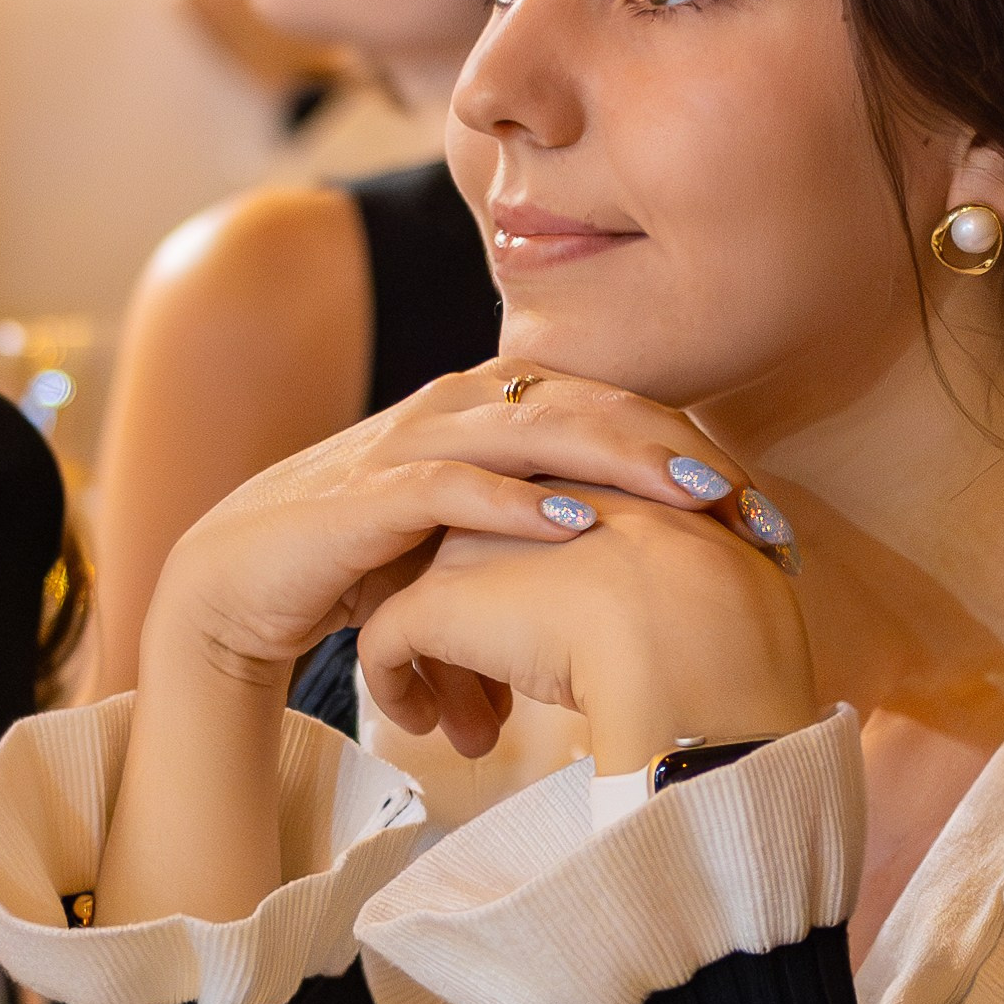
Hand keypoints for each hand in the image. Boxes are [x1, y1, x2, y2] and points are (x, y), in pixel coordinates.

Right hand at [147, 364, 785, 705]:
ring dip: (622, 465)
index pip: (615, 412)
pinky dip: (518, 504)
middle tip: (756, 505)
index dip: (694, 451)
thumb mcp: (476, 550)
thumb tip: (651, 597)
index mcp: (494, 410)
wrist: (237, 585)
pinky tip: (578, 525)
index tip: (766, 512)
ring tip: (696, 499)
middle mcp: (459, 407)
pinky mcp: (366, 493)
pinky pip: (453, 488)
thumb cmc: (365, 567)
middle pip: (594, 408)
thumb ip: (549, 547)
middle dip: (681, 454)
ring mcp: (411, 441)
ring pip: (536, 432)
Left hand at [358, 484, 817, 770]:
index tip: (547, 649)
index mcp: (583, 478)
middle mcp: (518, 495)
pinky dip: (398, 687)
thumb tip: (687, 617)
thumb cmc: (724, 617)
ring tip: (471, 728)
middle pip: (474, 561)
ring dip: (446, 669)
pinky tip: (430, 729)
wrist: (690, 633)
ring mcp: (470, 542)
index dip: (534, 592)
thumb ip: (679, 580)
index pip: (531, 531)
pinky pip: (387, 646)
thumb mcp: (708, 579)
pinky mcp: (434, 601)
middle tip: (495, 702)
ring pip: (427, 602)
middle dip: (481, 631)